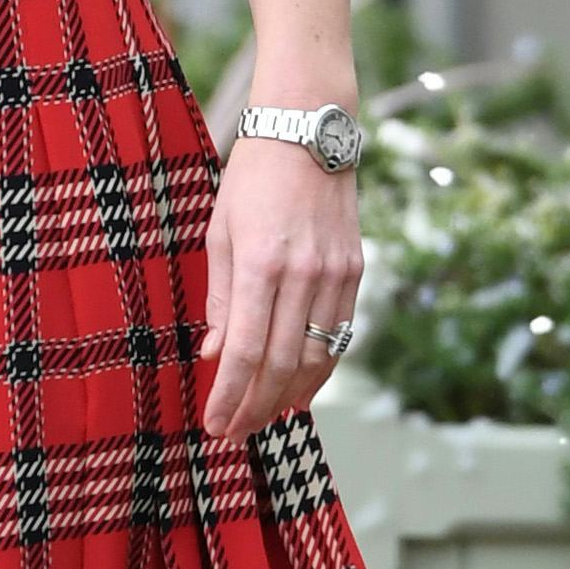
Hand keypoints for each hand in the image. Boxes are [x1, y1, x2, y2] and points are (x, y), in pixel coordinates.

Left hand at [199, 133, 361, 445]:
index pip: (244, 350)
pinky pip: (338, 335)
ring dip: (287, 397)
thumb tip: (214, 354)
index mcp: (260, 263)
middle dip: (255, 407)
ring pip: (316, 358)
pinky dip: (318, 370)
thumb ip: (219, 297)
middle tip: (234, 434)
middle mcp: (303, 274)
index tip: (215, 425)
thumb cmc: (251, 180)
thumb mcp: (219, 232)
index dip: (230, 395)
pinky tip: (299, 390)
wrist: (307, 134)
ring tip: (262, 420)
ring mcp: (335, 275)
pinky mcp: (355, 271)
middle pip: (280, 364)